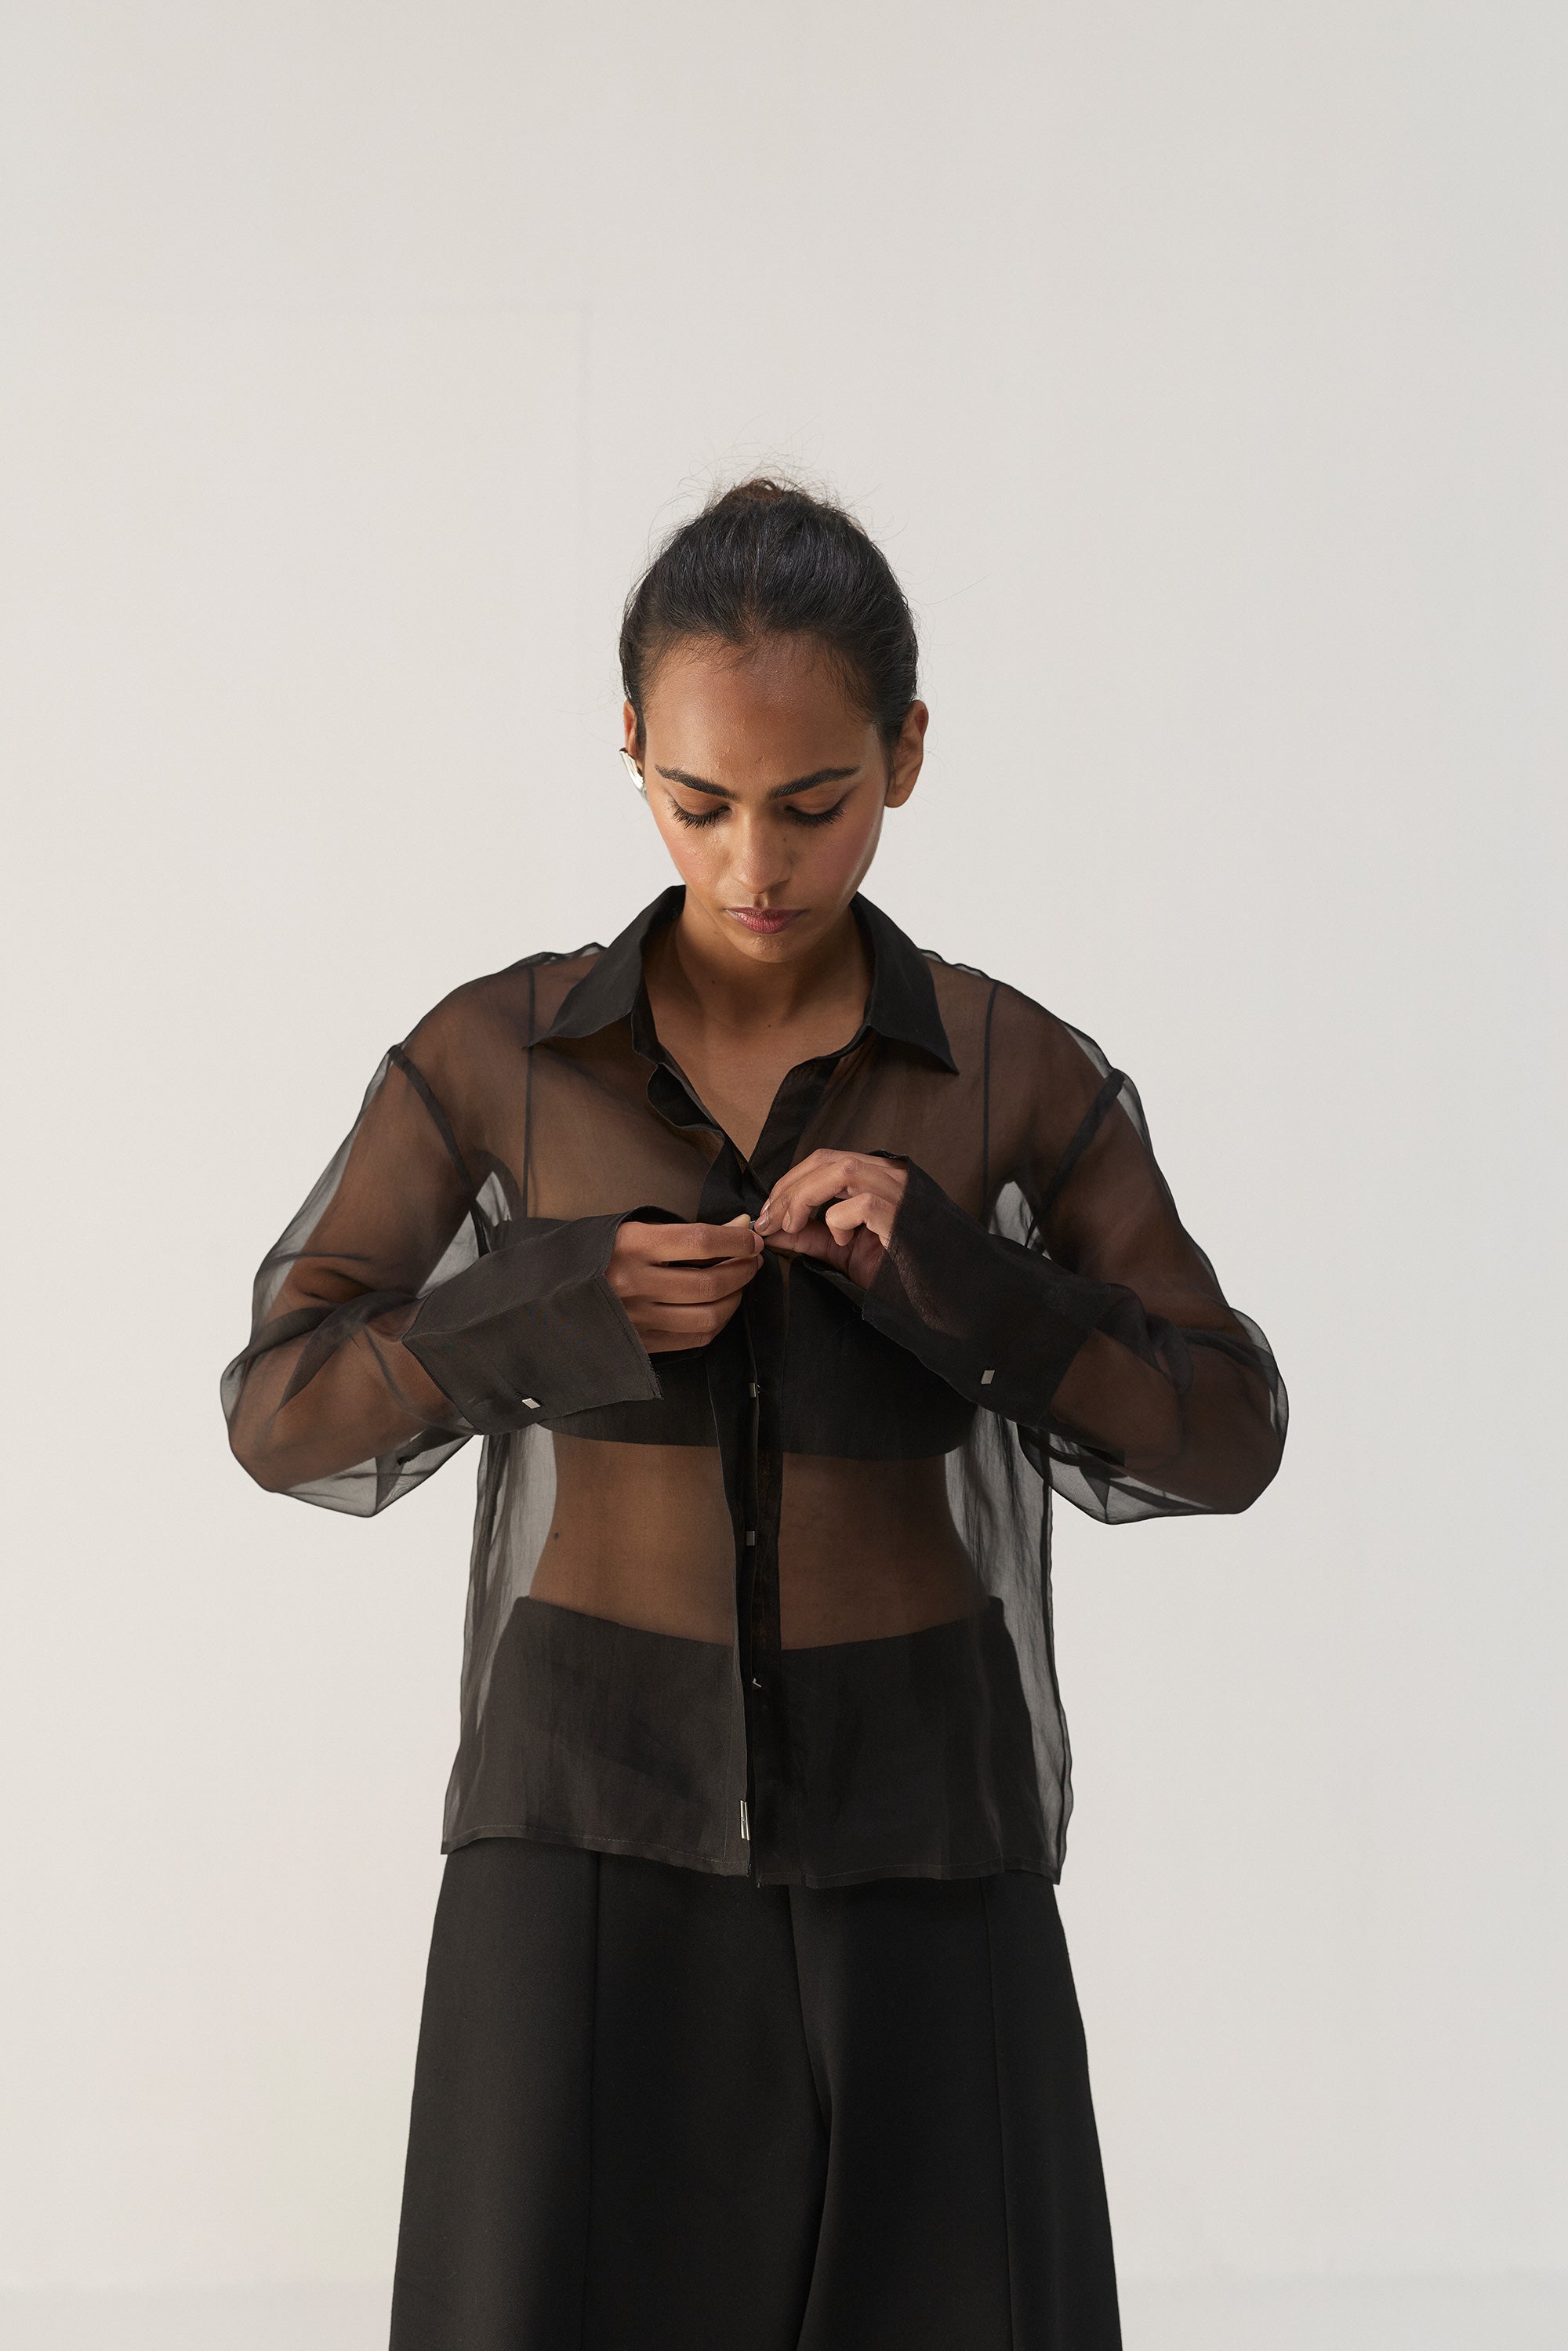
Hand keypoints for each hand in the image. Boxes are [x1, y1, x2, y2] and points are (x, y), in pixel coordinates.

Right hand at [606, 1214, 761, 1351]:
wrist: (551, 1294)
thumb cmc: (598, 1255)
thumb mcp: (634, 1230)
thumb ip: (686, 1231)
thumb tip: (739, 1226)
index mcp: (631, 1246)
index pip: (699, 1241)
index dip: (735, 1240)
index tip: (751, 1238)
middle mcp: (635, 1284)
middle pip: (708, 1283)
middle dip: (742, 1271)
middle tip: (751, 1260)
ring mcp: (638, 1319)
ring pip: (707, 1316)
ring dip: (735, 1299)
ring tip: (739, 1284)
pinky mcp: (642, 1343)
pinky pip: (694, 1339)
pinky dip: (717, 1323)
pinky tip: (720, 1308)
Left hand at [753, 1152, 906, 1289]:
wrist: (932, 1297)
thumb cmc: (894, 1272)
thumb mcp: (841, 1251)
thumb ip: (808, 1236)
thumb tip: (769, 1231)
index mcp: (877, 1176)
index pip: (825, 1160)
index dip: (790, 1181)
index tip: (768, 1213)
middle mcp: (891, 1175)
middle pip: (827, 1160)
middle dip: (789, 1188)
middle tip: (769, 1220)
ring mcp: (899, 1192)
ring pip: (841, 1171)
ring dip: (805, 1197)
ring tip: (792, 1226)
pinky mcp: (902, 1216)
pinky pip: (861, 1204)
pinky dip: (838, 1221)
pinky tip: (843, 1241)